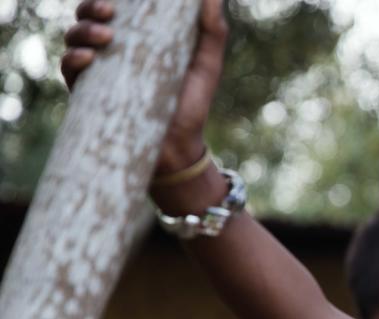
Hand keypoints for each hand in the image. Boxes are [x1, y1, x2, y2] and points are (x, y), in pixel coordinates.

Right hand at [62, 0, 228, 173]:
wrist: (179, 147)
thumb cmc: (192, 103)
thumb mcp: (206, 64)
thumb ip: (212, 31)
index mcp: (135, 37)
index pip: (113, 7)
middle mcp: (111, 50)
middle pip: (86, 17)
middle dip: (91, 7)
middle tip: (110, 11)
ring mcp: (97, 71)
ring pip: (73, 38)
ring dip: (82, 30)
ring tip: (105, 36)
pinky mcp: (88, 94)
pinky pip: (69, 70)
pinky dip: (73, 59)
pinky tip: (88, 58)